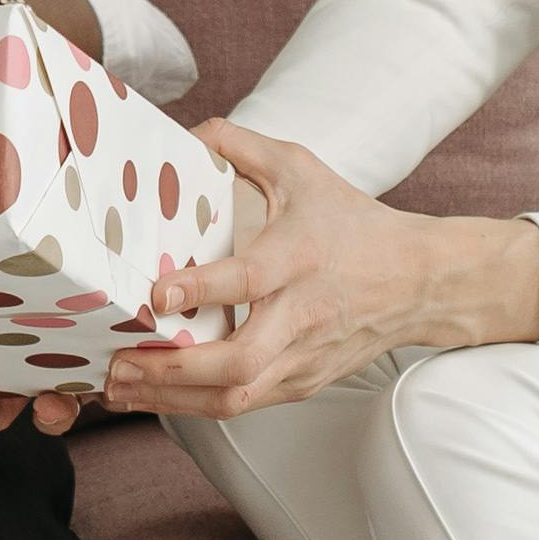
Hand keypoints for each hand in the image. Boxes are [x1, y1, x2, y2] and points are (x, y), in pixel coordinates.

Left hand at [97, 123, 538, 419]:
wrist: (420, 282)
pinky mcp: (302, 382)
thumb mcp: (302, 170)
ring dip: (172, 399)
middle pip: (240, 361)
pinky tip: (153, 397)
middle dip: (173, 369)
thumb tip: (188, 134)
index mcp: (300, 258)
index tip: (157, 292)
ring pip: (236, 396)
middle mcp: (302, 316)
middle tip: (119, 362)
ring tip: (119, 389)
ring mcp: (303, 358)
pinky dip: (195, 406)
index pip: (250, 281)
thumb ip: (242, 147)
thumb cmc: (353, 222)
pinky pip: (244, 404)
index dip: (202, 289)